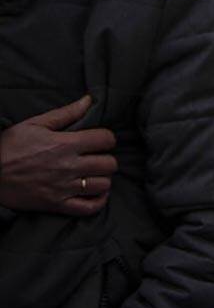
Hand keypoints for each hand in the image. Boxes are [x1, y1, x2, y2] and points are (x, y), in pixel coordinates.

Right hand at [0, 96, 116, 215]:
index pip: (106, 139)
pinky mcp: (57, 205)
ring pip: (103, 185)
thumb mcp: (34, 124)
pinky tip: (94, 193)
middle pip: (109, 164)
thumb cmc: (8, 146)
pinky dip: (98, 201)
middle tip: (96, 157)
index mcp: (65, 144)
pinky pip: (90, 208)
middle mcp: (68, 166)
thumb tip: (89, 100)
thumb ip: (66, 113)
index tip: (99, 140)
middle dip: (106, 158)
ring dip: (102, 179)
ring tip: (93, 174)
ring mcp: (64, 188)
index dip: (106, 138)